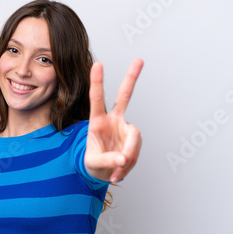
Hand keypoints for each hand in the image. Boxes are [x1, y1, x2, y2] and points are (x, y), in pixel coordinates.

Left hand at [84, 58, 143, 182]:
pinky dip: (128, 166)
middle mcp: (113, 121)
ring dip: (128, 158)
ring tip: (116, 172)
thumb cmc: (93, 164)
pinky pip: (136, 153)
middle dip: (132, 78)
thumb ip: (106, 160)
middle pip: (124, 96)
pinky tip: (118, 174)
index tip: (98, 64)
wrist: (102, 173)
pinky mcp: (134, 140)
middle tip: (139, 59)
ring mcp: (126, 129)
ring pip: (134, 140)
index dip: (97, 82)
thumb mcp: (93, 164)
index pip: (97, 99)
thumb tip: (123, 159)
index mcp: (97, 121)